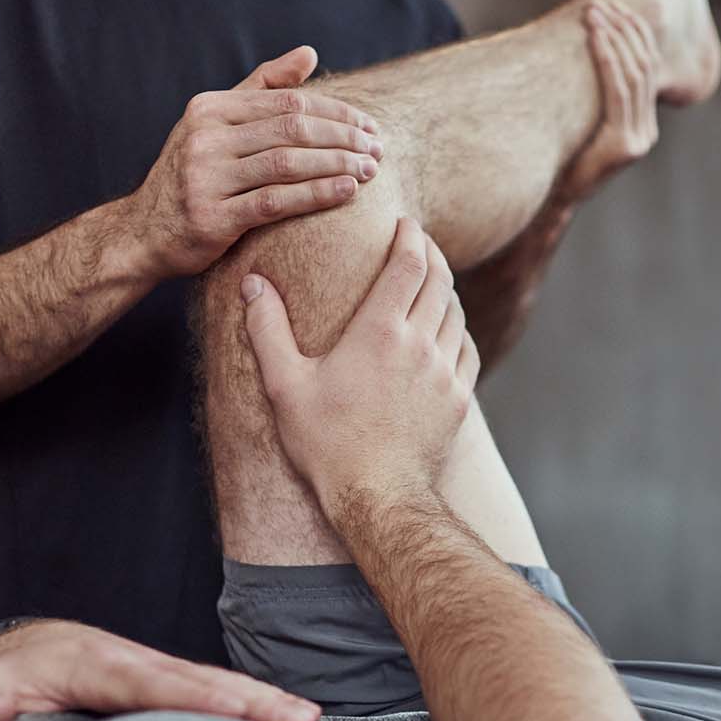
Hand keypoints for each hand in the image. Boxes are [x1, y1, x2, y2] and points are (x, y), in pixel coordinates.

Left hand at [0, 619, 321, 720]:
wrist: (34, 650)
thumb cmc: (13, 677)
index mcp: (98, 664)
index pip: (149, 684)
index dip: (191, 698)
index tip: (233, 711)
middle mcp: (139, 662)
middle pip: (202, 680)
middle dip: (252, 698)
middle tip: (301, 718)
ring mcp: (161, 670)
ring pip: (219, 683)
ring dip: (265, 701)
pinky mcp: (175, 683)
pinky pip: (218, 691)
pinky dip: (257, 703)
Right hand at [128, 46, 386, 277]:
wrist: (144, 233)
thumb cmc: (194, 175)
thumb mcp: (217, 124)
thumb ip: (263, 88)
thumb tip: (310, 53)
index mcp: (210, 108)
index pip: (289, 102)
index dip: (337, 113)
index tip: (370, 127)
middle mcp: (205, 137)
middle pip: (293, 129)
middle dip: (343, 138)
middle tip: (377, 150)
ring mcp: (206, 176)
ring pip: (288, 163)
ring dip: (337, 164)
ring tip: (370, 170)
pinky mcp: (212, 217)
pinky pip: (276, 202)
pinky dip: (317, 194)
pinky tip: (347, 191)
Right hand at [241, 217, 479, 506]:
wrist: (378, 497)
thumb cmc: (327, 444)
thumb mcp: (285, 385)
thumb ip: (267, 330)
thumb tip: (253, 284)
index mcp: (379, 332)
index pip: (408, 265)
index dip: (410, 237)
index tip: (406, 223)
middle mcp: (420, 344)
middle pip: (440, 281)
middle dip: (432, 254)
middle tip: (421, 241)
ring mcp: (445, 372)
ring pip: (456, 313)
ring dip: (446, 290)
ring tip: (432, 282)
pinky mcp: (459, 399)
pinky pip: (467, 349)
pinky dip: (459, 330)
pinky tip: (448, 331)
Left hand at [557, 0, 660, 203]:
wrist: (556, 201)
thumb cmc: (562, 158)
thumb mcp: (585, 123)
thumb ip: (596, 99)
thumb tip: (587, 54)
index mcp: (642, 124)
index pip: (648, 69)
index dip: (635, 35)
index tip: (615, 7)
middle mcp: (646, 131)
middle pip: (644, 67)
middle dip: (624, 30)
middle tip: (602, 3)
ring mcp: (638, 139)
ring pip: (634, 75)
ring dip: (613, 38)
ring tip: (595, 13)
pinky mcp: (624, 146)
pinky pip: (618, 92)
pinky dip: (607, 59)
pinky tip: (596, 38)